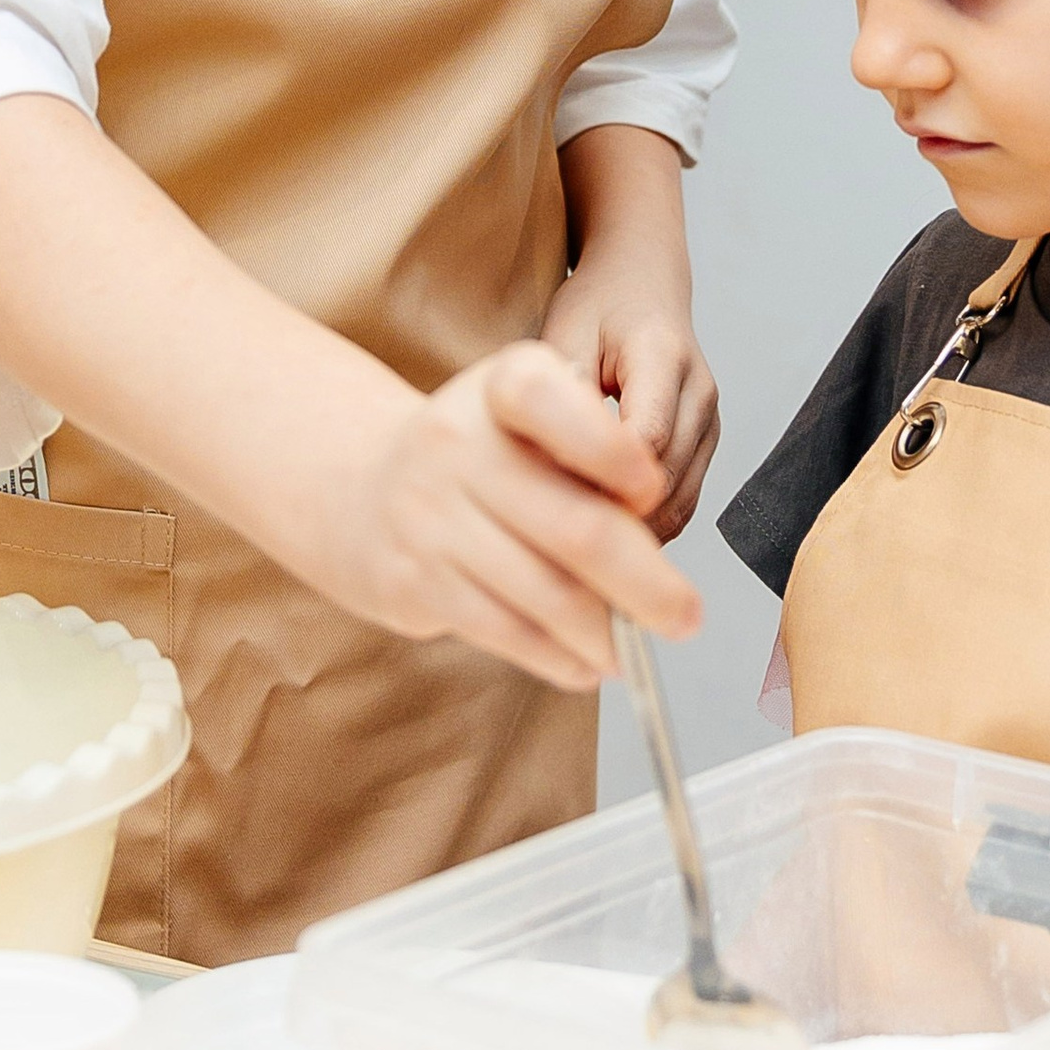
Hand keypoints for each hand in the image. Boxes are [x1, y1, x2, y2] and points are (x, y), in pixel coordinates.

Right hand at [331, 341, 703, 693]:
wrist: (362, 489)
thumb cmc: (480, 457)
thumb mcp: (531, 422)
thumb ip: (592, 461)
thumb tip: (655, 545)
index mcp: (501, 387)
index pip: (551, 402)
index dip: (612, 451)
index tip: (652, 492)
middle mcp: (456, 443)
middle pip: (574, 527)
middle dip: (646, 584)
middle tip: (687, 616)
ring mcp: (428, 515)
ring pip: (545, 593)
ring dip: (605, 634)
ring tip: (635, 648)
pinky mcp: (413, 580)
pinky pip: (506, 631)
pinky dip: (558, 656)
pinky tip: (584, 662)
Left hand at [545, 126, 720, 537]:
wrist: (643, 283)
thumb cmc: (597, 305)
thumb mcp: (566, 330)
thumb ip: (564, 387)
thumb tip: (552, 453)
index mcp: (664, 356)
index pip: (647, 437)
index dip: (604, 483)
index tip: (554, 510)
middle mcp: (700, 393)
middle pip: (667, 480)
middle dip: (613, 517)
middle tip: (553, 548)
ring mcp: (710, 423)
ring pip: (681, 501)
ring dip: (632, 530)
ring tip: (575, 551)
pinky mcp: (705, 445)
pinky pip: (683, 502)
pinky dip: (646, 524)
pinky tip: (601, 534)